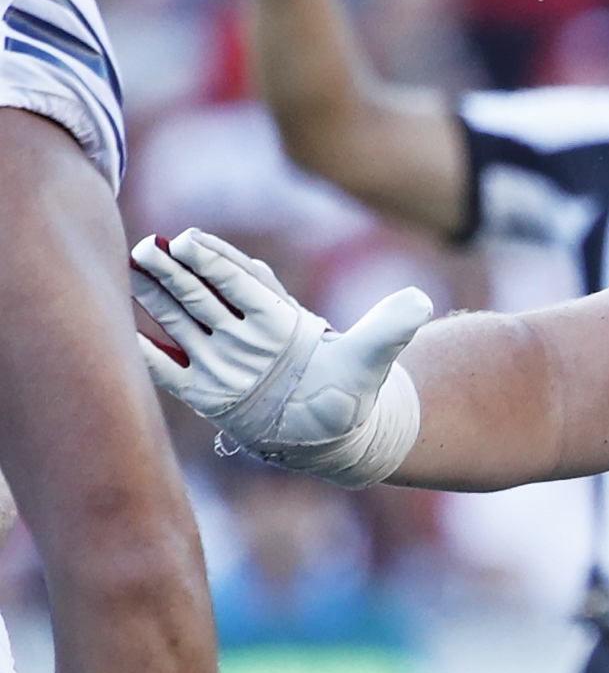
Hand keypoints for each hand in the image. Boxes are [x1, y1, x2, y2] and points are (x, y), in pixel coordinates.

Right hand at [131, 227, 429, 486]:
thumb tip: (419, 300)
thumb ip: (390, 327)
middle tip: (148, 246)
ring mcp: (225, 363)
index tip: (193, 240)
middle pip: (204, 296)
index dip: (218, 262)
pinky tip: (125, 337)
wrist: (343, 432)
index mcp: (280, 321)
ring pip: (182, 322)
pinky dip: (150, 355)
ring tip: (129, 269)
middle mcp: (247, 336)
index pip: (243, 286)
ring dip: (156, 298)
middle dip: (176, 271)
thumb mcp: (374, 358)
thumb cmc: (357, 392)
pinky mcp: (210, 395)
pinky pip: (171, 373)